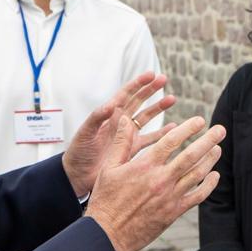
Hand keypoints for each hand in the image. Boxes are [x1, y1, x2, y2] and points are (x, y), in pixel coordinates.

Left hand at [62, 72, 174, 196]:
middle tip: (164, 79)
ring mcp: (127, 135)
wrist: (78, 175)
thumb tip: (111, 104)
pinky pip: (150, 139)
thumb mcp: (85, 133)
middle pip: (138, 102)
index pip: (125, 95)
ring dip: (158, 108)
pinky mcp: (132, 149)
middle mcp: (120, 123)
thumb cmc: (78, 152)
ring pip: (146, 117)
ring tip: (172, 99)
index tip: (151, 74)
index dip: (138, 84)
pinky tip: (173, 128)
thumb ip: (97, 118)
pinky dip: (161, 134)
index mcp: (109, 115)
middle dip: (151, 90)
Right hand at [86, 103, 225, 250]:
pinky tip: (215, 175)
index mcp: (145, 166)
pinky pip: (198, 196)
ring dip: (211, 159)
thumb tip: (125, 119)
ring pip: (198, 174)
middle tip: (221, 130)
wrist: (108, 234)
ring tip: (218, 149)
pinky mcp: (174, 212)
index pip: (172, 141)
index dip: (188, 128)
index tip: (199, 120)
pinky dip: (209, 185)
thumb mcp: (108, 168)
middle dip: (209, 140)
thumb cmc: (106, 200)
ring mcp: (170, 196)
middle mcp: (161, 179)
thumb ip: (121, 142)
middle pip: (192, 155)